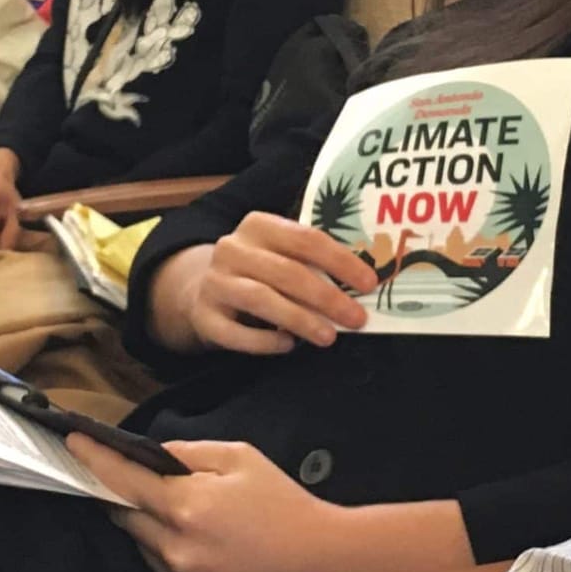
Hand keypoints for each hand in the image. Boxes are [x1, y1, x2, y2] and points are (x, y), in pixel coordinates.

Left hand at [71, 435, 360, 571]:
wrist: (323, 565)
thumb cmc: (287, 506)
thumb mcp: (242, 459)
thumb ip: (188, 453)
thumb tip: (151, 455)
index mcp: (187, 506)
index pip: (121, 480)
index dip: (93, 459)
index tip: (72, 442)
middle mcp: (175, 549)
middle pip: (123, 515)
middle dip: (128, 494)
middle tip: (149, 479)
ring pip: (142, 544)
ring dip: (151, 524)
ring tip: (197, 515)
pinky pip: (162, 569)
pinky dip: (171, 551)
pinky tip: (209, 543)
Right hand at [164, 212, 376, 356]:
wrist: (201, 291)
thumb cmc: (259, 272)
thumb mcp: (281, 255)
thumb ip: (313, 263)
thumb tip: (362, 286)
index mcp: (259, 225)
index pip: (306, 239)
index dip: (341, 261)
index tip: (369, 283)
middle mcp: (233, 248)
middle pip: (287, 272)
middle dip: (327, 297)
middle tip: (356, 318)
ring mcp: (215, 282)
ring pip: (262, 299)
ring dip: (301, 319)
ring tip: (329, 337)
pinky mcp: (204, 316)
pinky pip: (236, 332)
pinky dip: (265, 341)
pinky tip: (289, 345)